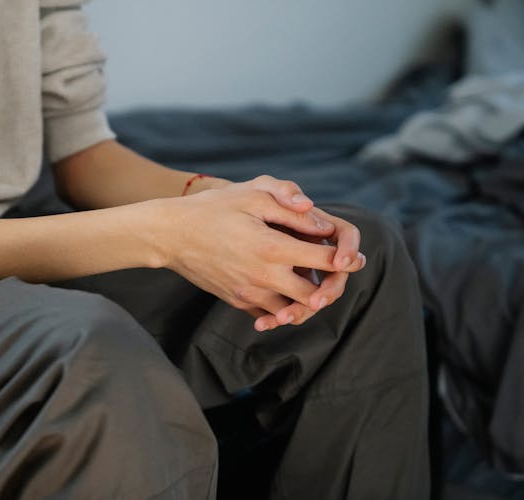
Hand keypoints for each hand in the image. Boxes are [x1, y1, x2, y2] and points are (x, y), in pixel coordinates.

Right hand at [158, 176, 364, 331]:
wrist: (169, 235)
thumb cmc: (211, 209)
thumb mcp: (251, 196)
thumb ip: (290, 208)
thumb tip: (323, 224)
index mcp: (273, 248)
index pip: (325, 260)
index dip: (346, 258)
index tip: (354, 256)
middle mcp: (264, 277)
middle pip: (316, 294)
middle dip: (331, 286)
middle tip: (336, 274)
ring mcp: (249, 294)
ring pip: (294, 310)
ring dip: (308, 300)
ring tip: (315, 284)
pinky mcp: (237, 302)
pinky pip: (270, 314)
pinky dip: (284, 308)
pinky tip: (286, 294)